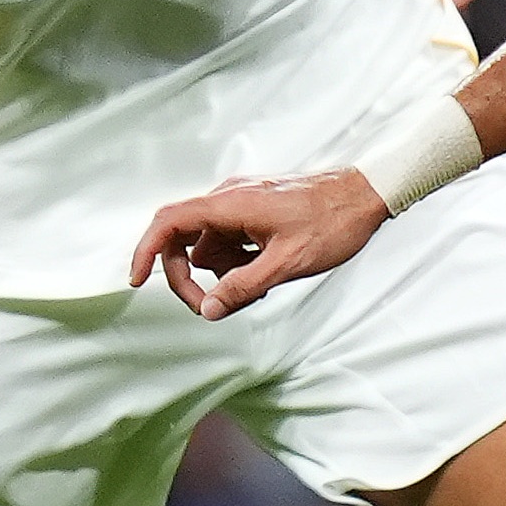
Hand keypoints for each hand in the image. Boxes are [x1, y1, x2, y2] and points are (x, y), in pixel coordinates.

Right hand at [127, 171, 390, 317]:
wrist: (369, 194)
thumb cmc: (333, 223)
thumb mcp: (287, 264)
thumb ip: (244, 287)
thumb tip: (209, 310)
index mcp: (230, 204)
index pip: (169, 223)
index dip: (146, 251)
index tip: (136, 281)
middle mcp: (229, 198)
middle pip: (183, 238)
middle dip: (190, 276)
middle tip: (212, 307)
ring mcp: (242, 203)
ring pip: (210, 244)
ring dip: (224, 270)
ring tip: (263, 282)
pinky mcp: (255, 210)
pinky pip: (230, 239)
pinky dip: (239, 260)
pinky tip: (268, 270)